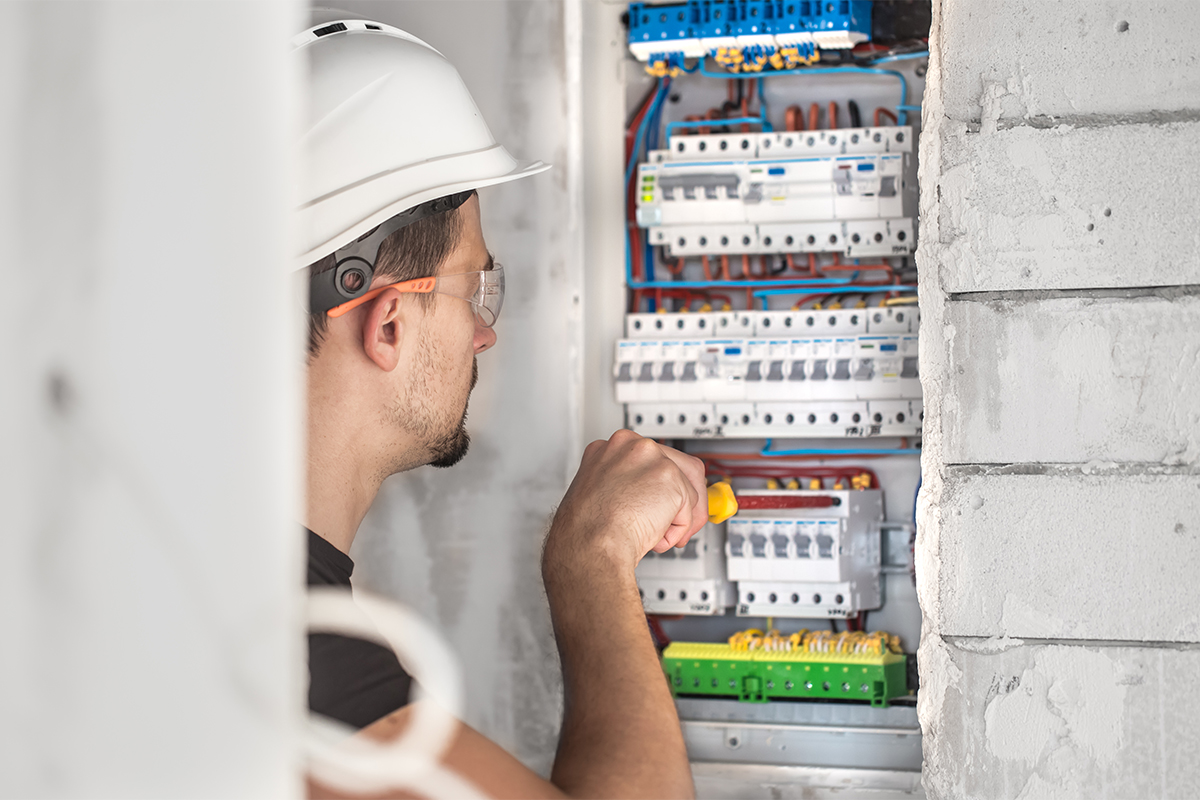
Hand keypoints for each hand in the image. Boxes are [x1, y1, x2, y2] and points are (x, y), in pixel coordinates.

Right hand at [544, 430, 708, 573]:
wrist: (589, 543)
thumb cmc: (587, 531)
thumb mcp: (598, 496)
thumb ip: (622, 488)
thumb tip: (647, 498)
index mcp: (608, 450)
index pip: (648, 459)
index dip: (657, 487)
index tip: (658, 502)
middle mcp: (629, 446)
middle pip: (676, 465)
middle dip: (681, 500)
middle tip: (674, 524)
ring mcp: (650, 457)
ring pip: (687, 487)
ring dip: (680, 516)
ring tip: (660, 535)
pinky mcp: (668, 475)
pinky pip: (689, 506)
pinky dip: (678, 528)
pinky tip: (656, 537)